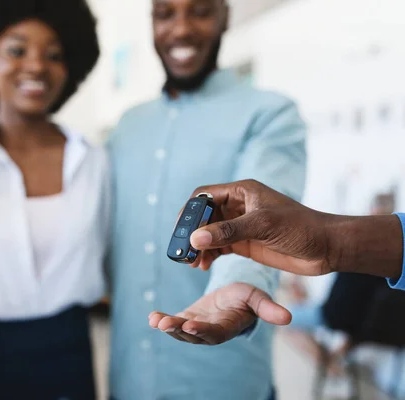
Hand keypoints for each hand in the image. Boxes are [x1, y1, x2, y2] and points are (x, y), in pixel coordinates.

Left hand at [148, 282, 290, 344]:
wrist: (233, 298)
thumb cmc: (246, 298)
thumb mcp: (257, 298)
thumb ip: (268, 308)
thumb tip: (288, 318)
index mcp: (226, 328)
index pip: (214, 334)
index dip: (202, 331)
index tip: (191, 325)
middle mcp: (209, 332)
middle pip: (192, 336)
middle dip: (178, 330)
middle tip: (165, 324)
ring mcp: (196, 327)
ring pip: (180, 331)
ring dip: (167, 326)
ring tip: (156, 319)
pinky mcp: (186, 319)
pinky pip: (173, 322)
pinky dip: (161, 319)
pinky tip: (152, 316)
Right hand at [186, 179, 337, 275]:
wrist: (327, 248)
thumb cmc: (301, 228)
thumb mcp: (262, 225)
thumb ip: (229, 231)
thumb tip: (196, 238)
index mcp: (241, 192)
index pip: (205, 195)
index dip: (190, 210)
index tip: (180, 229)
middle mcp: (238, 206)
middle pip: (204, 216)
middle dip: (192, 232)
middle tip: (183, 250)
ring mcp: (241, 225)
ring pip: (209, 233)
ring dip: (199, 246)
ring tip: (192, 262)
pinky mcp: (245, 243)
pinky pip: (219, 247)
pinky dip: (209, 255)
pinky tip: (203, 265)